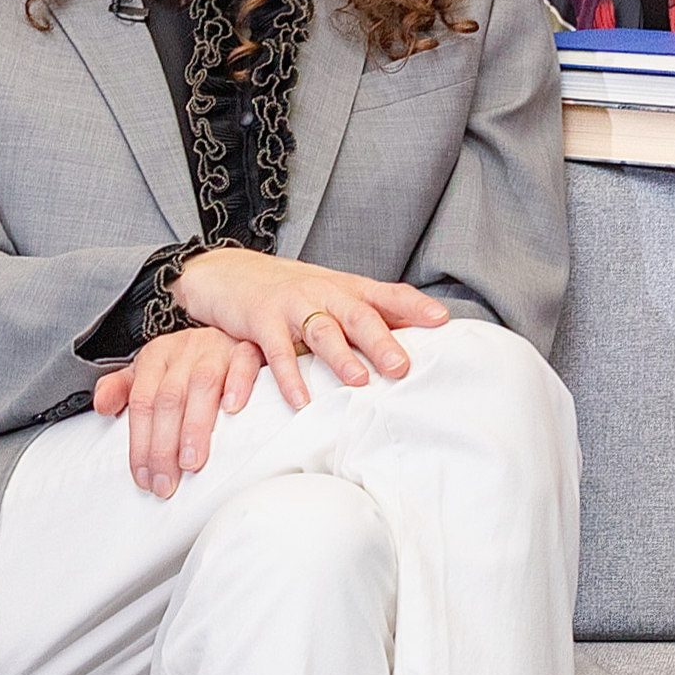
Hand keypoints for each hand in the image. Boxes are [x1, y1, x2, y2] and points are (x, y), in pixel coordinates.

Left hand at [91, 327, 264, 498]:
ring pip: (202, 385)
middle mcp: (185, 349)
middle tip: (167, 481)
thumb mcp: (152, 370)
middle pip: (168, 399)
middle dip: (164, 446)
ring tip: (191, 462)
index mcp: (157, 356)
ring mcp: (218, 348)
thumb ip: (123, 388)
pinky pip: (245, 362)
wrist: (236, 325)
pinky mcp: (250, 348)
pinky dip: (238, 384)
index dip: (140, 443)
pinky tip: (233, 409)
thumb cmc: (192, 359)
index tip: (145, 477)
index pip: (142, 403)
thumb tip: (100, 406)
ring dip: (195, 427)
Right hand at [167, 247, 447, 407]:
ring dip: (341, 358)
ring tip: (358, 384)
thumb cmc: (295, 293)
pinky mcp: (261, 319)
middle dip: (381, 342)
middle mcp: (325, 292)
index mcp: (349, 289)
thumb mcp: (336, 296)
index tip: (442, 320)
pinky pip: (276, 352)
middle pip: (358, 316)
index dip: (415, 307)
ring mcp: (293, 304)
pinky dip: (289, 377)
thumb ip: (372, 314)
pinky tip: (301, 401)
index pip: (388, 295)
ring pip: (322, 331)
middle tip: (401, 367)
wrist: (232, 273)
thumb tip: (420, 335)